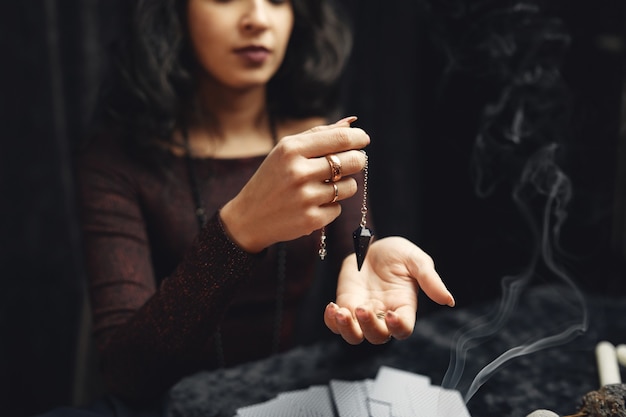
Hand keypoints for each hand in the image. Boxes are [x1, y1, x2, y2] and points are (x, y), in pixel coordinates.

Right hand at [220, 117, 369, 251]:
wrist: (249, 217)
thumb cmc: (272, 178)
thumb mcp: (286, 151)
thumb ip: (318, 135)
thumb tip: (351, 123)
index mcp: (291, 149)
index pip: (340, 139)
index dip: (358, 138)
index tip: (363, 140)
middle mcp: (298, 172)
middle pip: (353, 161)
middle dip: (358, 160)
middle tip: (353, 162)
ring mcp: (305, 197)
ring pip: (350, 186)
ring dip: (343, 186)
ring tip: (324, 186)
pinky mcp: (311, 219)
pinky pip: (338, 208)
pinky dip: (330, 207)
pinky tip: (312, 206)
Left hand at [324, 236, 454, 343]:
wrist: (370, 243)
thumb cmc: (397, 253)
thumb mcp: (416, 260)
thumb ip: (430, 280)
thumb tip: (449, 300)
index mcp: (404, 307)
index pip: (403, 329)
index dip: (399, 327)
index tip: (392, 315)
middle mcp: (384, 315)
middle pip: (378, 337)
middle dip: (369, 326)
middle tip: (363, 307)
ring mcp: (363, 312)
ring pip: (355, 336)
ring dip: (347, 329)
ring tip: (341, 312)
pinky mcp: (345, 306)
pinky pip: (336, 325)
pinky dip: (332, 322)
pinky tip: (332, 307)